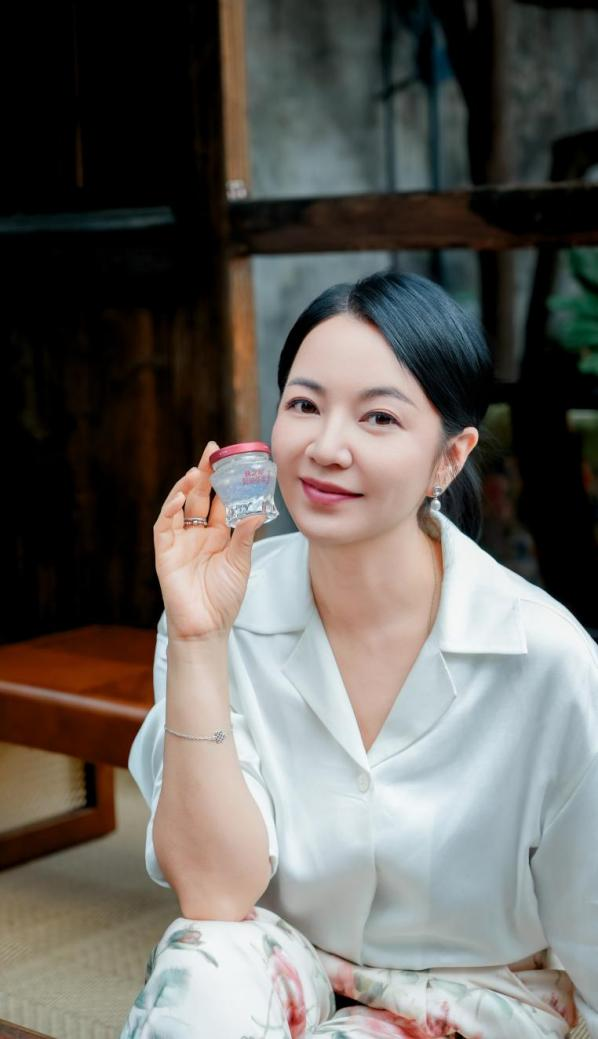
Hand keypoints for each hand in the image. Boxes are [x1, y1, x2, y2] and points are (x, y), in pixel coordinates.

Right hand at [153, 441, 265, 639]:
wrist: (207, 627)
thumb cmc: (224, 598)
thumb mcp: (240, 562)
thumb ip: (245, 535)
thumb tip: (259, 510)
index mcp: (216, 534)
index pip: (218, 499)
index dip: (221, 479)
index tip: (227, 457)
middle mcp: (196, 534)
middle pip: (199, 497)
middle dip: (203, 473)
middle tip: (211, 451)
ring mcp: (179, 542)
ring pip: (179, 506)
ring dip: (186, 488)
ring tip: (196, 471)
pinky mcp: (165, 553)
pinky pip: (164, 526)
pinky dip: (170, 510)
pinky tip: (181, 498)